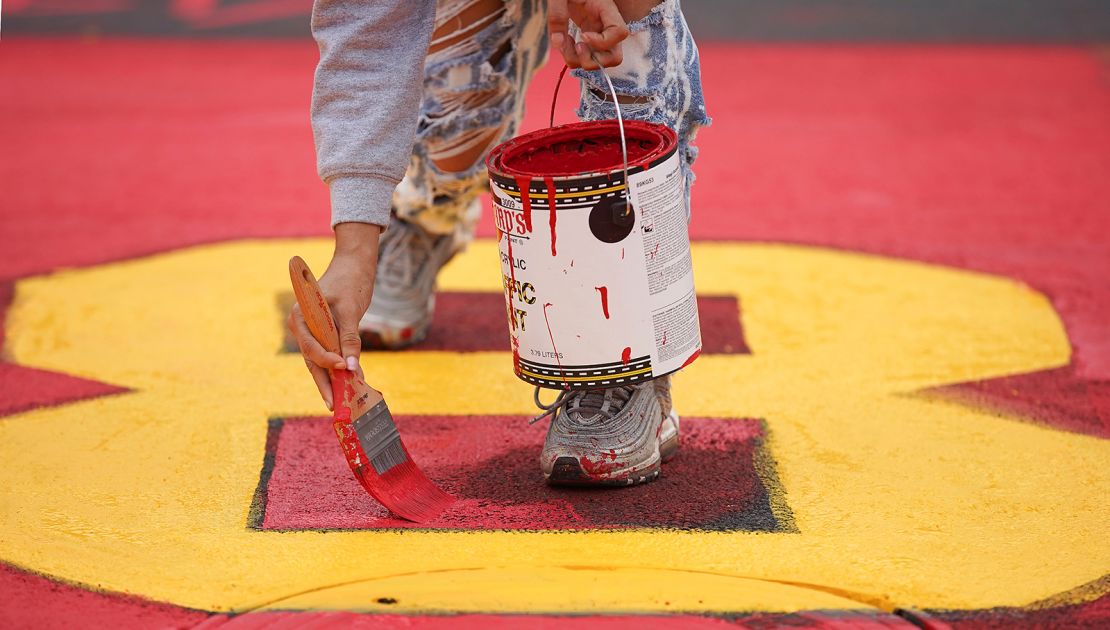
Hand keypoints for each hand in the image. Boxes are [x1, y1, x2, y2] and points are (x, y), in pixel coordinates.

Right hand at [286, 222, 380, 409]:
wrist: (354, 265)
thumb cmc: (350, 282)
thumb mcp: (351, 310)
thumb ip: (349, 338)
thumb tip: (350, 366)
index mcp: (300, 315)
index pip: (311, 346)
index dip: (326, 361)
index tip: (343, 369)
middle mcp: (301, 325)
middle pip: (312, 359)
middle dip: (324, 382)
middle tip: (334, 404)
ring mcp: (311, 331)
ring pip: (320, 361)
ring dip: (332, 379)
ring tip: (343, 400)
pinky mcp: (324, 333)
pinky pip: (329, 353)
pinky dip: (339, 367)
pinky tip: (351, 381)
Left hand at [548, 0, 629, 69]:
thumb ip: (557, 14)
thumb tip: (557, 42)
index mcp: (605, 9)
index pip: (619, 32)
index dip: (602, 42)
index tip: (582, 35)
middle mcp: (605, 26)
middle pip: (615, 57)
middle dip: (594, 61)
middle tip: (578, 46)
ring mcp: (598, 35)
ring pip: (599, 63)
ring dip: (578, 60)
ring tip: (565, 42)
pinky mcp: (587, 40)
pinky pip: (585, 59)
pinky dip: (572, 58)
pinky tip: (564, 42)